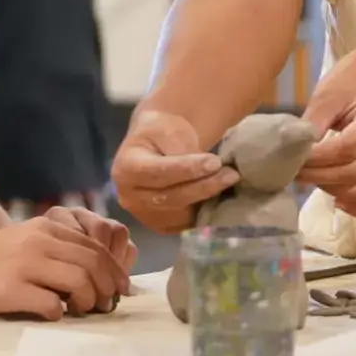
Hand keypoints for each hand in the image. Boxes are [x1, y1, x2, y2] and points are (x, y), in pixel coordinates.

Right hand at [0, 215, 131, 319]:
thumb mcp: (23, 243)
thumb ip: (55, 250)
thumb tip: (97, 275)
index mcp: (45, 227)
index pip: (94, 246)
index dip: (114, 269)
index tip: (123, 288)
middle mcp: (38, 240)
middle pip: (92, 262)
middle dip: (109, 287)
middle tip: (110, 305)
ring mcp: (24, 263)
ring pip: (79, 281)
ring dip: (89, 301)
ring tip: (85, 312)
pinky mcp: (10, 289)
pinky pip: (51, 304)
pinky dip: (60, 314)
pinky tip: (53, 316)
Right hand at [111, 110, 237, 233]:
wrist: (156, 146)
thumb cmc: (161, 133)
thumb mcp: (169, 129)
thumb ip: (183, 150)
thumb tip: (208, 169)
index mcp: (125, 169)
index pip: (158, 172)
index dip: (188, 169)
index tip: (215, 161)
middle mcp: (128, 197)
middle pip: (170, 197)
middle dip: (204, 186)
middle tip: (231, 174)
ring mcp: (142, 215)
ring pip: (180, 213)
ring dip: (206, 199)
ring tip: (227, 181)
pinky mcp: (159, 225)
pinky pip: (184, 224)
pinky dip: (202, 211)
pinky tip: (218, 197)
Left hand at [298, 45, 355, 219]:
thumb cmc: (352, 80)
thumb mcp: (329, 93)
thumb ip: (314, 121)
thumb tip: (294, 149)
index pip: (346, 150)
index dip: (317, 159)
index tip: (292, 159)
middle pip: (353, 173)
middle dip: (318, 176)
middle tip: (292, 172)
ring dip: (334, 191)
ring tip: (311, 180)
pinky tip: (338, 201)